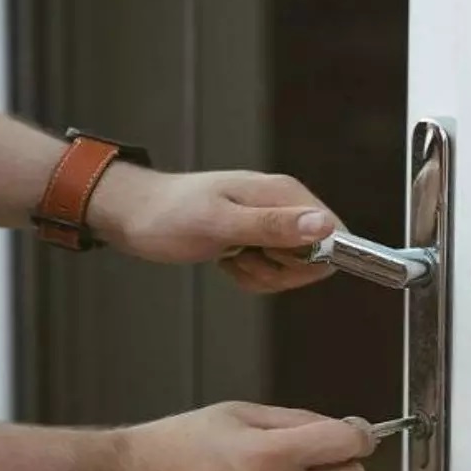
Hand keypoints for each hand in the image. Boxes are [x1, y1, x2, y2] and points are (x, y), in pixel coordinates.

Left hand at [92, 166, 340, 291]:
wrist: (136, 216)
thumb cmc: (170, 216)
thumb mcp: (221, 224)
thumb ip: (274, 226)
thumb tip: (323, 226)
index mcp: (284, 193)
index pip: (334, 234)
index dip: (310, 259)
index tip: (273, 259)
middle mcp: (284, 206)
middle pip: (315, 258)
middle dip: (280, 272)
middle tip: (243, 256)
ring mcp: (271, 224)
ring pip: (293, 270)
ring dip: (261, 275)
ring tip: (230, 256)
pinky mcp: (258, 240)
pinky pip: (272, 273)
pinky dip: (250, 276)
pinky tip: (227, 261)